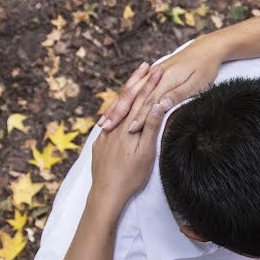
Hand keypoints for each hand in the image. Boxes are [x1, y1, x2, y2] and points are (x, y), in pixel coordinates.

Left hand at [90, 66, 165, 198]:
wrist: (106, 193)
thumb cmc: (131, 177)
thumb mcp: (146, 153)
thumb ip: (151, 127)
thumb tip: (157, 104)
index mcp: (128, 127)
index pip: (142, 100)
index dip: (151, 84)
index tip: (159, 70)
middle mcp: (115, 126)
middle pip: (127, 99)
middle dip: (138, 82)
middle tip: (147, 66)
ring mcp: (105, 134)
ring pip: (117, 108)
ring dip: (127, 93)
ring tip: (135, 82)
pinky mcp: (100, 144)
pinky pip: (110, 120)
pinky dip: (117, 109)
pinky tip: (119, 107)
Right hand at [97, 35, 222, 132]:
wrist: (207, 49)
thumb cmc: (205, 69)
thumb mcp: (196, 85)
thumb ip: (177, 96)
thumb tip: (159, 107)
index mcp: (166, 80)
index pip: (148, 103)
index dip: (138, 118)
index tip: (128, 131)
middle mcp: (155, 76)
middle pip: (133, 97)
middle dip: (118, 112)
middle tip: (104, 127)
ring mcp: (152, 74)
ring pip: (130, 92)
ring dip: (116, 106)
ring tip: (103, 120)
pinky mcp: (153, 74)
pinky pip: (134, 87)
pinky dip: (123, 98)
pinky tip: (116, 105)